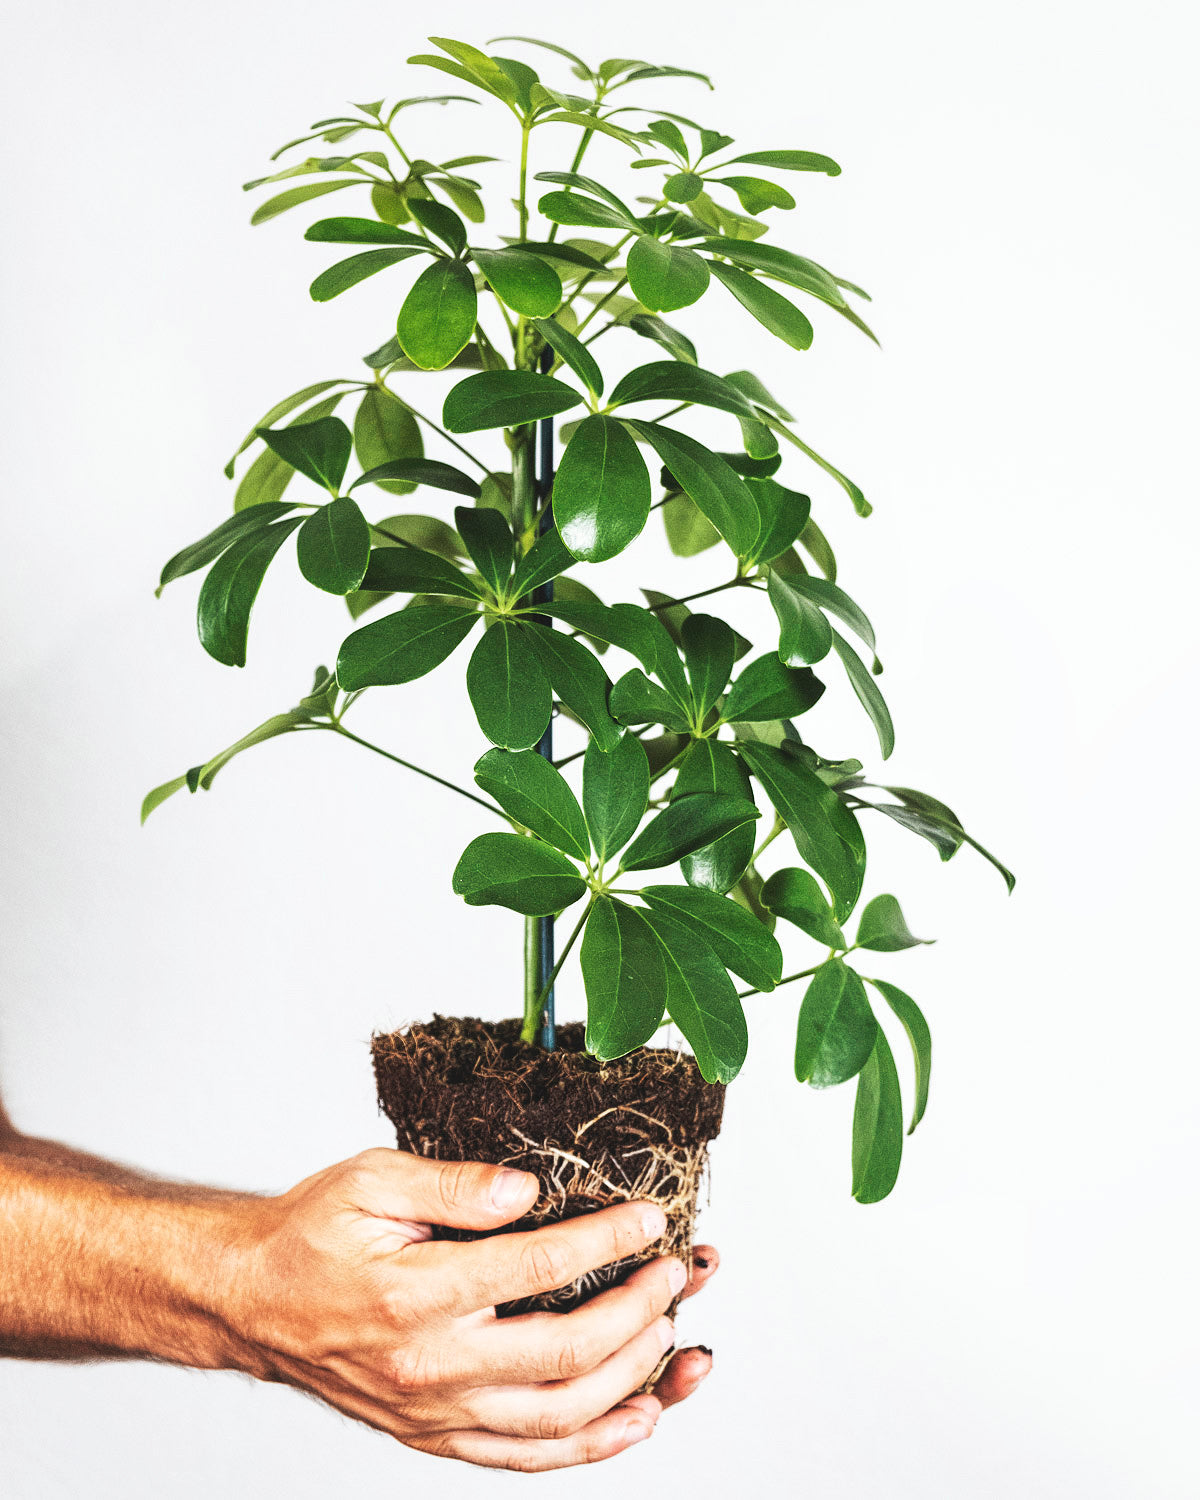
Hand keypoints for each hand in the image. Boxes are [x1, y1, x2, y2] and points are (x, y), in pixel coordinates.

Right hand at [225, 1148, 715, 1470]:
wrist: (250, 1302)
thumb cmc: (309, 1236)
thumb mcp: (371, 1180)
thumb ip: (454, 1183)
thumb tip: (527, 1188)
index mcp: (414, 1293)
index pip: (536, 1269)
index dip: (605, 1242)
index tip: (647, 1218)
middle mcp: (428, 1366)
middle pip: (564, 1356)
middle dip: (638, 1313)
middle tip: (675, 1274)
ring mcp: (433, 1413)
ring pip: (556, 1421)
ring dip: (633, 1384)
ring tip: (679, 1343)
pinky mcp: (434, 1437)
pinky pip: (524, 1458)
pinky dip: (589, 1447)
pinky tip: (636, 1419)